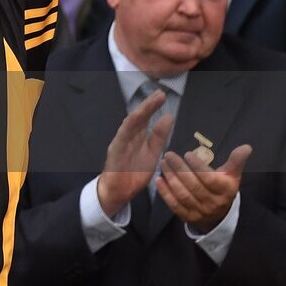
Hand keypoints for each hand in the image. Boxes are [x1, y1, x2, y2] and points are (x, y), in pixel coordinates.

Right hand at [97, 90, 173, 217]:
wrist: (118, 191)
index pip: (146, 118)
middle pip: (138, 117)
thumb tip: (169, 117)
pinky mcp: (115, 152)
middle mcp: (128, 135)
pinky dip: (128, 127)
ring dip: (140, 112)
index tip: (163, 95)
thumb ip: (159, 136)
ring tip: (151, 102)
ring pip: (130, 123)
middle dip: (148, 104)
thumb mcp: (152, 153)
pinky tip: (134, 118)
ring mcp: (120, 142)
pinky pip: (121, 137)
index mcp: (137, 135)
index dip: (153, 106)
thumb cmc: (134, 172)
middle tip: (159, 93)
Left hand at [157, 143, 251, 232]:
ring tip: (163, 164)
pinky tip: (159, 180)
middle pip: (194, 186)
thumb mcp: (232, 175)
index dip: (198, 167)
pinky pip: (175, 205)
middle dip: (180, 169)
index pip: (209, 179)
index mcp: (224, 191)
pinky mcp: (187, 217)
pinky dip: (165, 193)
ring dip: (171, 179)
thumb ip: (236, 161)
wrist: (219, 215)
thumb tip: (247, 147)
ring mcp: (199, 212)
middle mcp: (212, 202)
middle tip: (169, 155)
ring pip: (183, 195)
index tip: (187, 153)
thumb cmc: (223, 188)